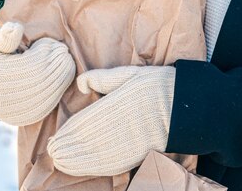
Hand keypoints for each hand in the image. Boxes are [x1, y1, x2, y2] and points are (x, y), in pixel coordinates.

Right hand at [0, 21, 75, 125]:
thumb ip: (5, 36)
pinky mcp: (31, 116)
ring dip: (62, 71)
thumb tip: (15, 28)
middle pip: (44, 77)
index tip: (48, 41)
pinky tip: (57, 72)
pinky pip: (54, 99)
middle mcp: (5, 98)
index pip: (32, 63)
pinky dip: (61, 83)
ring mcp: (19, 111)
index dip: (46, 50)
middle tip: (60, 48)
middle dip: (57, 60)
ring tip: (59, 58)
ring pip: (52, 89)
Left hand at [47, 65, 175, 175]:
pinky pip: (115, 164)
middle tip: (53, 154)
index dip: (68, 134)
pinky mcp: (140, 153)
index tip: (54, 140)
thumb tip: (80, 84)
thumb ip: (102, 78)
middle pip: (88, 143)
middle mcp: (122, 126)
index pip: (85, 123)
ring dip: (78, 162)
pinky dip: (97, 168)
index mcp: (116, 105)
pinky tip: (85, 168)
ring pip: (99, 156)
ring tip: (62, 163)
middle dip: (68, 150)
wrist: (188, 105)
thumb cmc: (157, 85)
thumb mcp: (129, 74)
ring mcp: (132, 142)